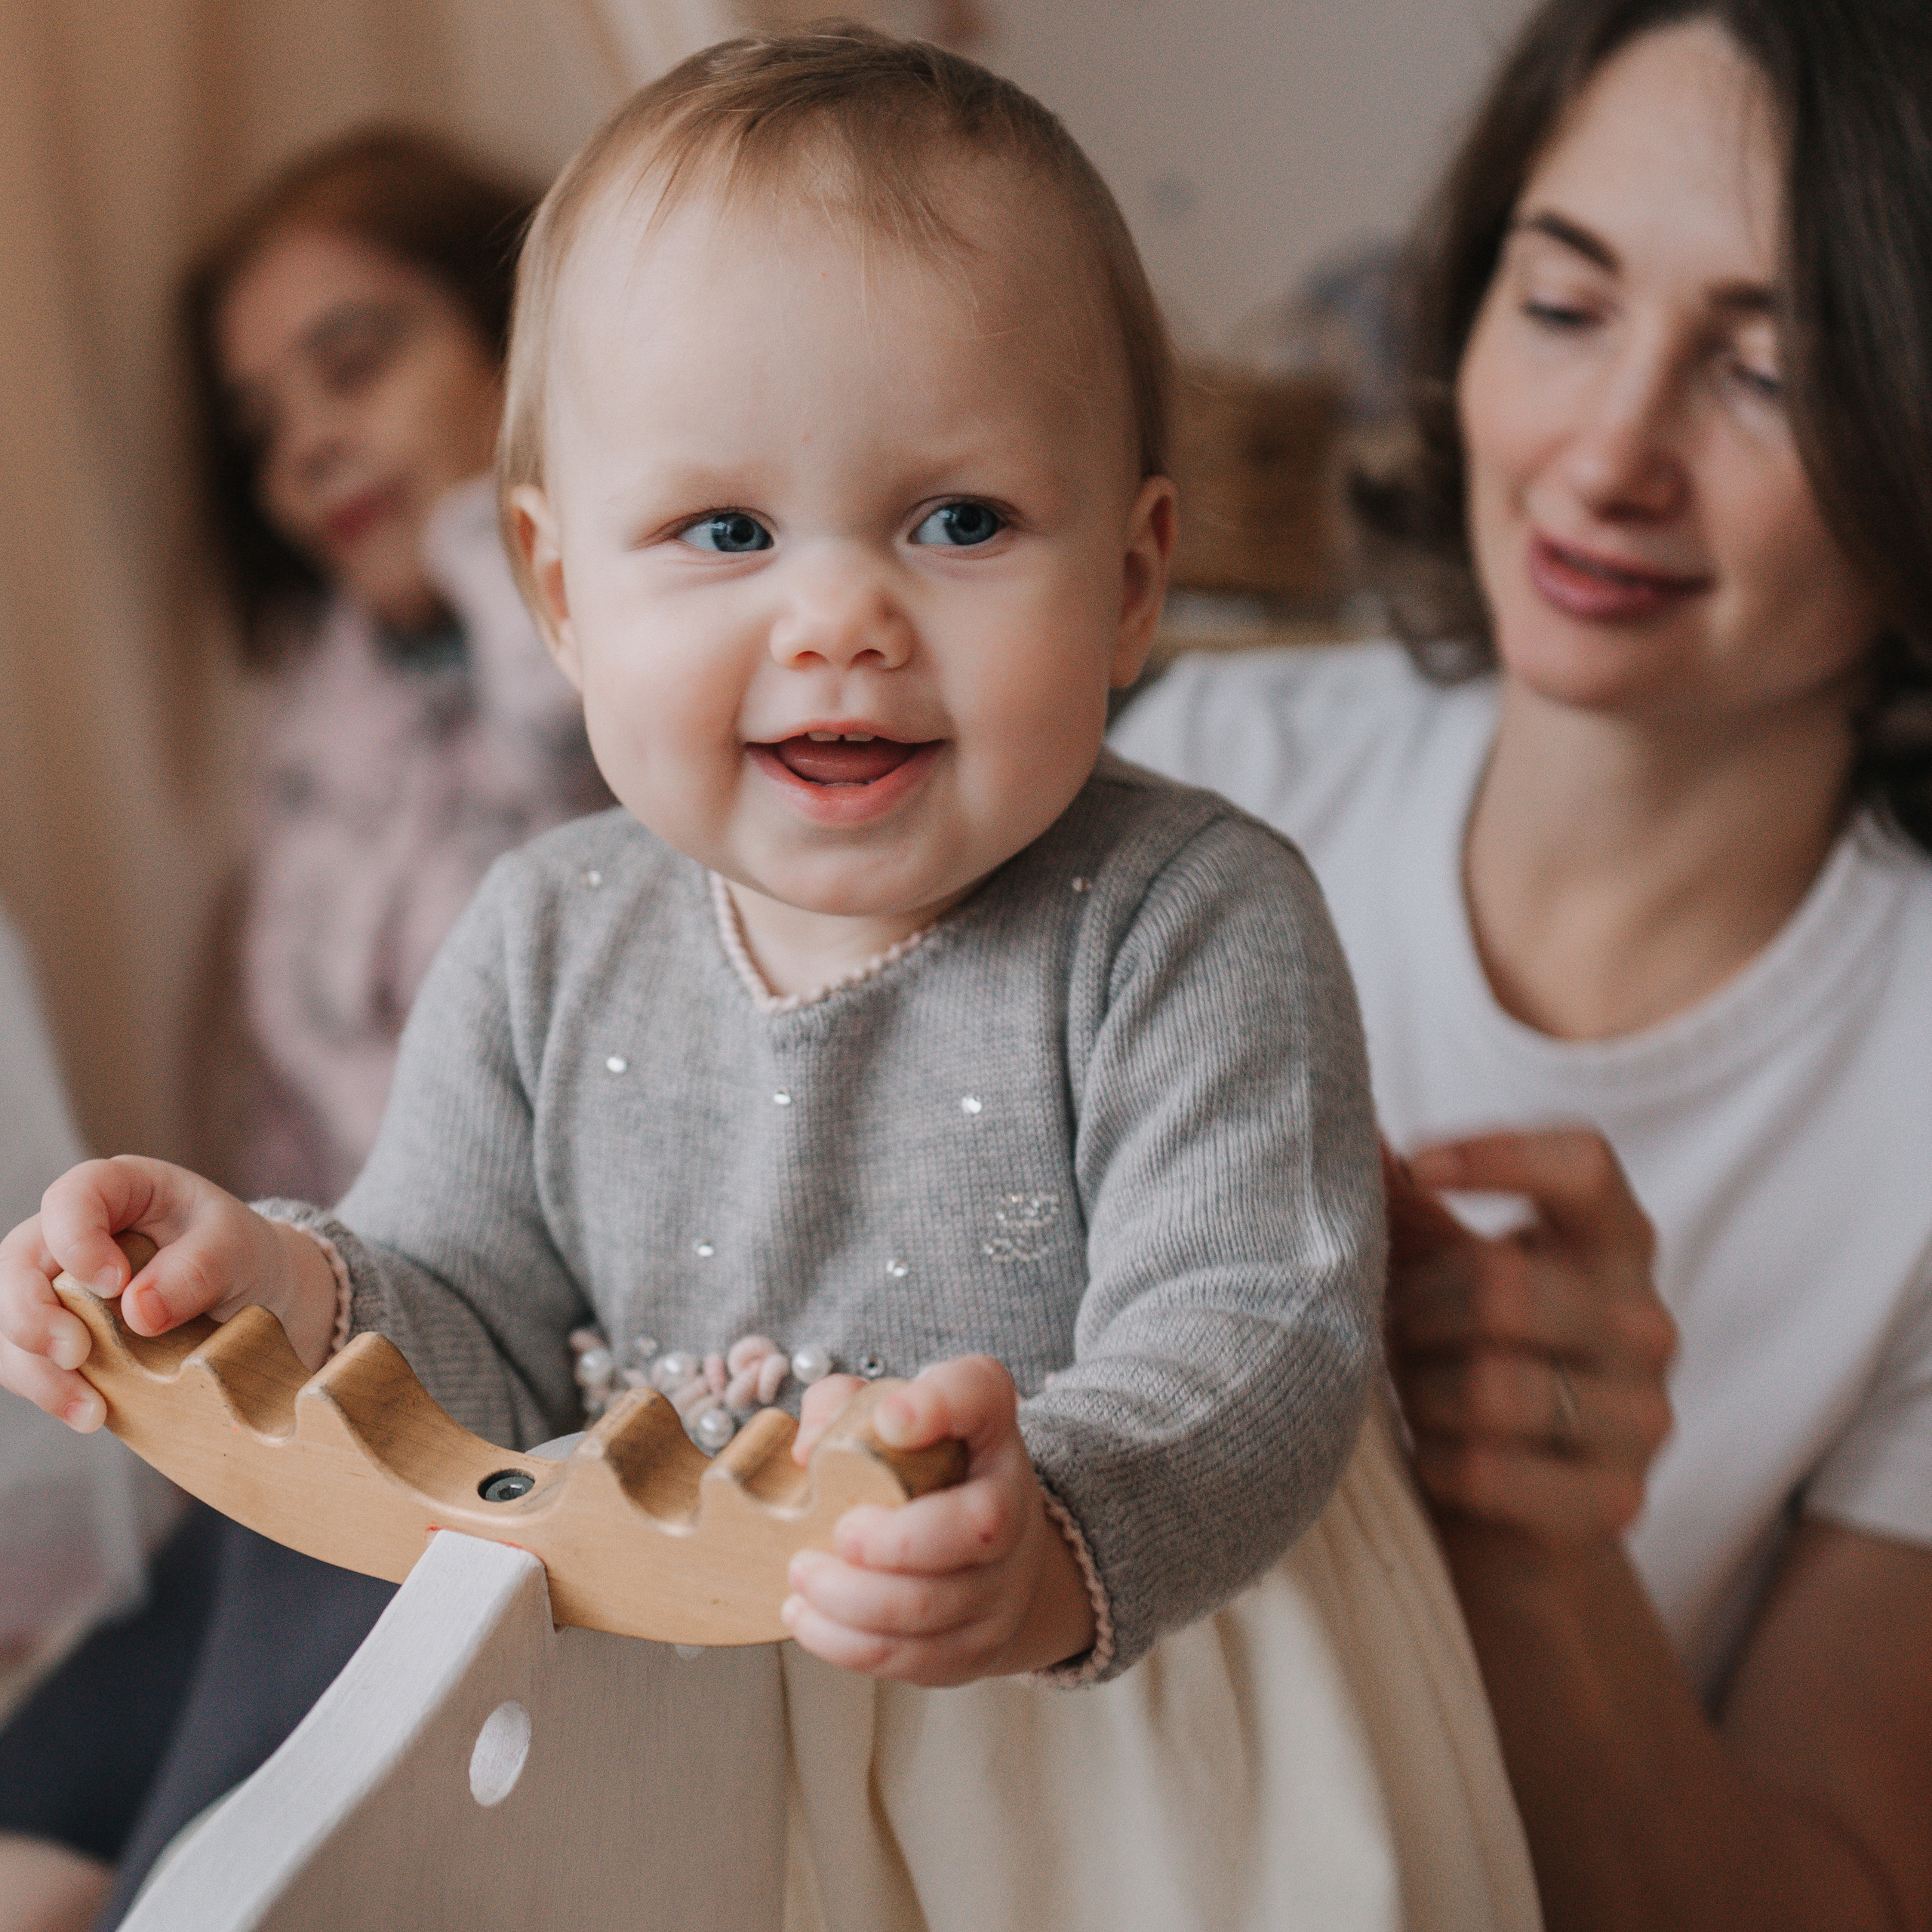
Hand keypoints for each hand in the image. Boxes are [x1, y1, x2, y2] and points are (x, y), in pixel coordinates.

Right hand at [0, 1155, 341, 1429]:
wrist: (250, 1294)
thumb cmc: (238, 1254)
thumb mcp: (237, 1248)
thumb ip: (196, 1268)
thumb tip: (138, 1311)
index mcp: (119, 1188)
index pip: (71, 1199)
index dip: (77, 1242)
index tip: (114, 1285)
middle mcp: (72, 1231)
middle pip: (18, 1264)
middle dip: (33, 1315)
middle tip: (77, 1354)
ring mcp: (55, 1282)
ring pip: (10, 1322)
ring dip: (37, 1370)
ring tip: (89, 1410)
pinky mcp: (56, 1330)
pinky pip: (26, 1360)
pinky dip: (50, 1391)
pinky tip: (91, 1414)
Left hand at [781, 1355, 1096, 1684]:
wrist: (993, 1555)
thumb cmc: (923, 1472)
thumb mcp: (887, 1417)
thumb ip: (841, 1408)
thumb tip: (808, 1451)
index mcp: (988, 1427)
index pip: (981, 1395)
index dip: (940, 1404)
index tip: (889, 1419)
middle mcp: (1012, 1499)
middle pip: (975, 1529)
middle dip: (891, 1543)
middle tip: (833, 1535)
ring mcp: (1003, 1583)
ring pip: (933, 1607)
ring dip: (851, 1600)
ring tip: (802, 1577)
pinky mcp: (979, 1646)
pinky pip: (915, 1659)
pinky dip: (849, 1645)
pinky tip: (808, 1619)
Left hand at [1383, 1129, 1676, 1542]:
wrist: (1503, 1514)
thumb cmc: (1461, 1353)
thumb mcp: (1436, 1264)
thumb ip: (1404, 1194)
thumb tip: (1341, 1116)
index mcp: (1614, 1244)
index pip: (1584, 1164)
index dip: (1496, 1155)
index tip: (1414, 1165)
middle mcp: (1647, 1323)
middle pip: (1505, 1283)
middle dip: (1420, 1310)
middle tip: (1393, 1330)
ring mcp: (1644, 1417)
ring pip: (1490, 1384)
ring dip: (1421, 1390)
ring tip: (1413, 1394)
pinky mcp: (1617, 1503)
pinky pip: (1487, 1469)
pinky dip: (1435, 1462)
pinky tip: (1434, 1458)